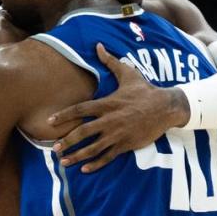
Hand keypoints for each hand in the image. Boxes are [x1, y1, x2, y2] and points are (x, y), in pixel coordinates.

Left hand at [48, 44, 188, 172]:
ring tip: (64, 162)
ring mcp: (118, 134)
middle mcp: (110, 120)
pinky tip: (85, 169)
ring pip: (93, 148)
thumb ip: (110, 61)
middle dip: (67, 141)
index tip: (50, 122)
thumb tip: (98, 46)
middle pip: (83, 132)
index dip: (64, 116)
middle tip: (54, 149)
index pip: (80, 110)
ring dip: (77, 156)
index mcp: (107, 104)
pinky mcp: (126, 145)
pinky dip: (96, 164)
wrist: (166, 108)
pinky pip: (108, 157)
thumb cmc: (145, 90)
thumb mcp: (128, 73)